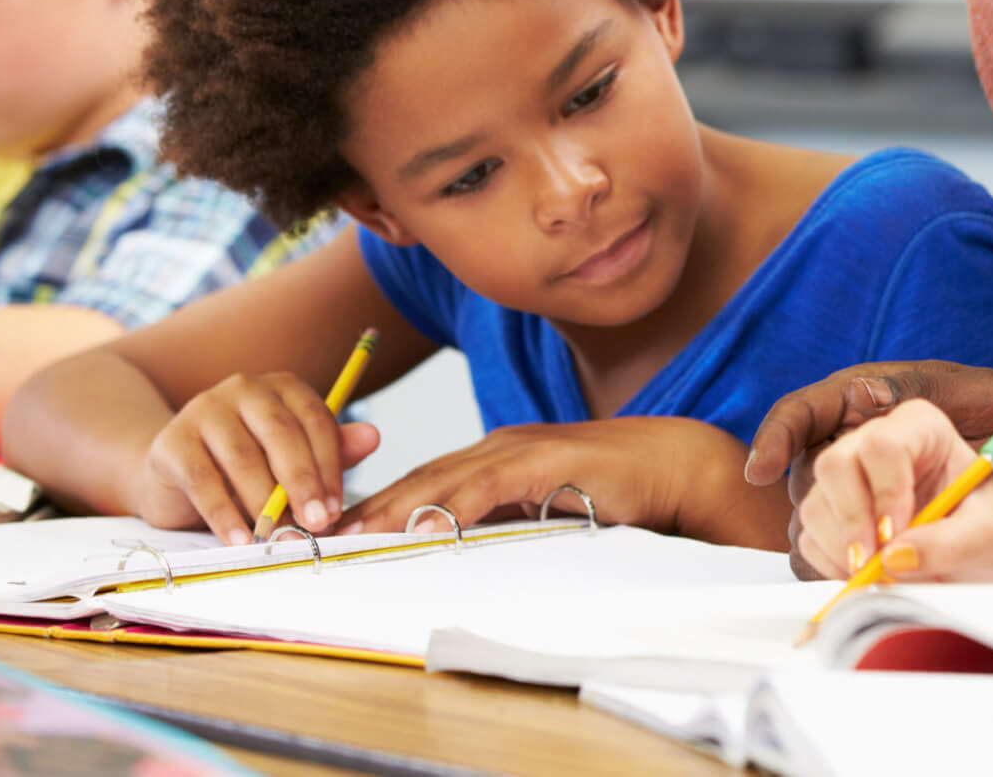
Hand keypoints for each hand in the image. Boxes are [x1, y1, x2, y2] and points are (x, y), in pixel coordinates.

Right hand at [130, 371, 380, 544]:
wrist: (174, 474)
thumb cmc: (247, 466)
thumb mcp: (292, 458)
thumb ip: (332, 450)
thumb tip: (373, 437)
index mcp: (283, 387)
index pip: (315, 419)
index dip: (329, 466)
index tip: (337, 508)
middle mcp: (244, 389)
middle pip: (281, 434)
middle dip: (302, 483)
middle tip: (317, 523)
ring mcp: (204, 410)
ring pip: (243, 458)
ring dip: (265, 504)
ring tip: (281, 538)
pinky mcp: (171, 442)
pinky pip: (203, 481)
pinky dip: (225, 516)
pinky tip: (241, 542)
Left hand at [335, 417, 788, 549]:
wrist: (674, 463)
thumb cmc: (617, 489)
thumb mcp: (548, 506)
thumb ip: (508, 518)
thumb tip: (464, 547)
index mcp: (496, 455)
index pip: (423, 482)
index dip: (376, 505)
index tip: (335, 532)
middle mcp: (499, 445)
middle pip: (418, 478)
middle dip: (366, 506)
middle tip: (317, 535)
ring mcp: (519, 449)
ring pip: (441, 480)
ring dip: (392, 507)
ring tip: (349, 534)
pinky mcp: (543, 461)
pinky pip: (486, 486)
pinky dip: (449, 504)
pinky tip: (421, 523)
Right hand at [795, 399, 992, 582]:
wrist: (988, 562)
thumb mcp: (989, 536)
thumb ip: (949, 543)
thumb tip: (892, 557)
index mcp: (921, 428)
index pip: (883, 444)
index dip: (884, 492)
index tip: (896, 537)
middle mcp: (877, 444)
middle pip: (834, 465)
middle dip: (850, 521)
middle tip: (873, 566)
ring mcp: (850, 480)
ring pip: (816, 505)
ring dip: (843, 550)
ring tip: (887, 577)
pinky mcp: (834, 516)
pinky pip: (811, 539)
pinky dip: (834, 566)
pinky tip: (872, 578)